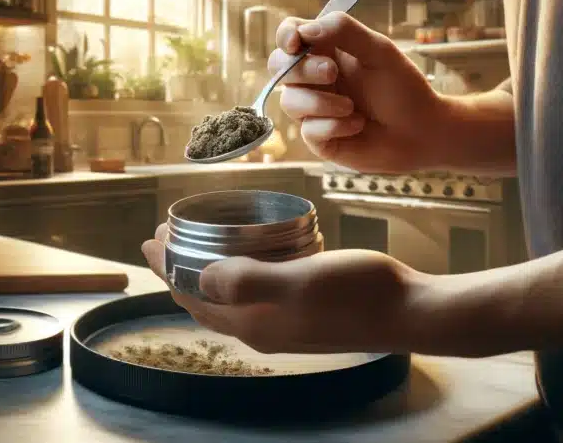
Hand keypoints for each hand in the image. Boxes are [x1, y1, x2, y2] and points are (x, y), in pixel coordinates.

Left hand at [141, 224, 421, 353]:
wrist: (411, 310)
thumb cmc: (359, 292)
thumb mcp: (300, 280)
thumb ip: (248, 281)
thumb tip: (200, 275)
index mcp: (254, 324)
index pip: (194, 298)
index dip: (168, 269)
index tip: (150, 236)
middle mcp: (264, 328)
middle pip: (206, 301)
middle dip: (180, 269)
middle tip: (166, 235)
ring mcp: (285, 322)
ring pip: (231, 297)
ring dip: (208, 271)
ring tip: (200, 240)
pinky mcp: (305, 310)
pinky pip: (256, 292)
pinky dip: (240, 271)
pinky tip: (252, 249)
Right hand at [271, 12, 443, 172]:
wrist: (422, 131)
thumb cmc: (403, 88)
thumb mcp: (379, 50)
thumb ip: (343, 31)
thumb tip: (305, 31)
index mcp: (326, 51)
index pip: (290, 35)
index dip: (285, 36)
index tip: (296, 42)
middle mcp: (314, 79)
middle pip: (278, 66)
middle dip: (302, 70)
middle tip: (332, 72)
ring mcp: (313, 109)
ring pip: (289, 101)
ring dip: (322, 103)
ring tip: (352, 107)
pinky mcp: (319, 138)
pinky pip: (308, 130)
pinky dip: (334, 125)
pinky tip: (357, 124)